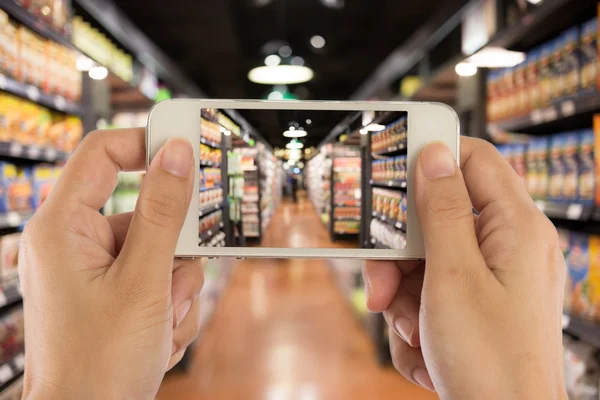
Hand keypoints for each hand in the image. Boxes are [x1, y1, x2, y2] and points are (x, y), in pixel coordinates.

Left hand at [19, 129, 203, 398]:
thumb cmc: (100, 361)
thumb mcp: (144, 280)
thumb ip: (164, 211)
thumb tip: (178, 154)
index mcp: (63, 227)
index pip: (103, 154)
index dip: (147, 144)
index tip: (190, 151)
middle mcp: (75, 242)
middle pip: (145, 210)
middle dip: (174, 251)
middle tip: (175, 281)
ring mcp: (95, 270)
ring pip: (160, 249)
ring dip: (175, 287)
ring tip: (160, 323)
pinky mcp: (112, 291)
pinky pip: (158, 277)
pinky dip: (169, 304)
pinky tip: (157, 336)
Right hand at [363, 138, 566, 399]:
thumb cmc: (490, 361)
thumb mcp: (453, 277)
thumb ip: (442, 209)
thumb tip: (435, 154)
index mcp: (516, 228)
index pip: (473, 160)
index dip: (431, 158)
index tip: (390, 169)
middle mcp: (508, 247)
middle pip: (437, 219)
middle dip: (401, 256)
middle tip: (383, 286)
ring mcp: (493, 278)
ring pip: (427, 260)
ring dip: (404, 296)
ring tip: (413, 332)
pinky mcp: (478, 304)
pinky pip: (433, 292)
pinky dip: (418, 317)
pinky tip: (425, 349)